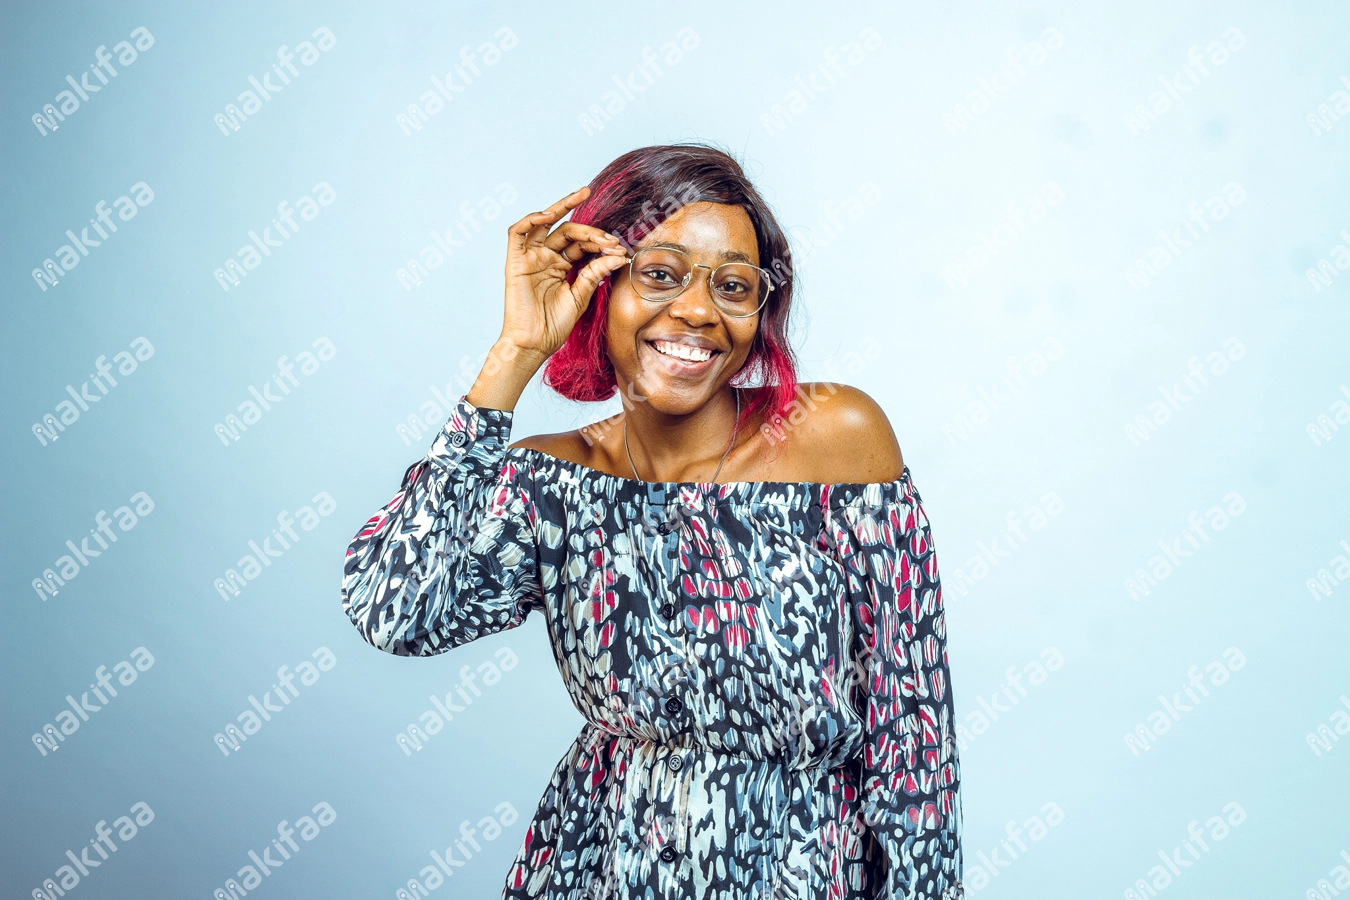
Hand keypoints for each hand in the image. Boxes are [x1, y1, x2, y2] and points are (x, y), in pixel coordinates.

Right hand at [499, 186, 629, 360]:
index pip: (582, 244)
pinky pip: (517, 232)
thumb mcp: (581, 296)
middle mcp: (546, 258)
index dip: (600, 242)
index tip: (619, 248)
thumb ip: (595, 272)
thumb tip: (619, 255)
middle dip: (591, 230)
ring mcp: (530, 258)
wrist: (535, 343)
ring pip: (544, 223)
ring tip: (582, 198)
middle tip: (609, 237)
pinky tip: (550, 215)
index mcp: (562, 266)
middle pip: (568, 231)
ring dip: (562, 207)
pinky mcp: (515, 262)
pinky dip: (531, 219)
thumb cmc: (554, 325)